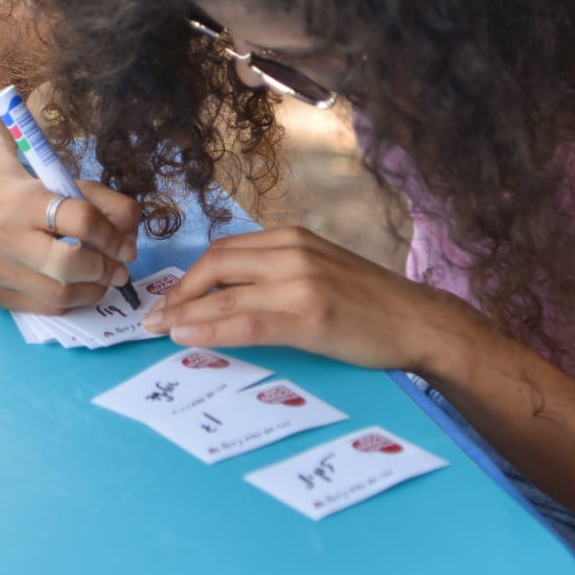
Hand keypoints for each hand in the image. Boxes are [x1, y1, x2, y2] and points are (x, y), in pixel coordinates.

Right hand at [0, 175, 140, 313]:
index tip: (126, 248)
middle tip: (119, 271)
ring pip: (59, 295)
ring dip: (92, 291)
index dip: (112, 238)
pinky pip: (46, 308)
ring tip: (103, 280)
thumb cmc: (37, 197)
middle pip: (68, 266)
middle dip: (103, 271)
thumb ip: (112, 207)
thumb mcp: (74, 188)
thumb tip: (130, 246)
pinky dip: (72, 301)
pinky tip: (79, 287)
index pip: (80, 221)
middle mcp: (5, 237)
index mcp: (26, 202)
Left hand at [142, 225, 465, 370]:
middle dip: (179, 293)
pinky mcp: (309, 314)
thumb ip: (278, 274)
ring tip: (161, 331)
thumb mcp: (320, 271)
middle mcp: (293, 252)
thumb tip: (227, 296)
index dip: (189, 277)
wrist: (419, 322)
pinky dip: (210, 329)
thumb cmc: (370, 304)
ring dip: (184, 313)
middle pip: (215, 265)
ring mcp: (300, 281)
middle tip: (155, 318)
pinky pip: (245, 321)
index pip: (224, 251)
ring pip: (224, 294)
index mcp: (293, 237)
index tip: (168, 300)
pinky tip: (188, 337)